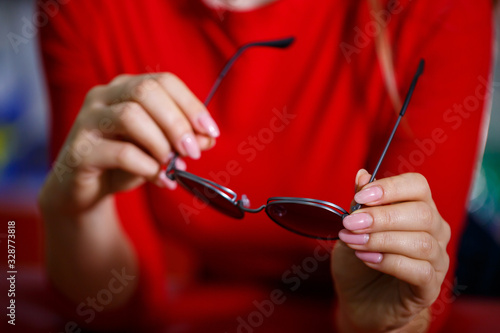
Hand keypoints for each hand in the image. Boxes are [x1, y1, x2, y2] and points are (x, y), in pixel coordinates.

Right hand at [40, 72, 219, 214]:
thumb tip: (208, 138)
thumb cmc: (125, 163)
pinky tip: (160, 178)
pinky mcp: (80, 151)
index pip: (164, 81)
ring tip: (172, 165)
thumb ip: (184, 140)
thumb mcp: (159, 148)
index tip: (211, 131)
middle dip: (177, 122)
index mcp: (125, 88)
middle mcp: (103, 96)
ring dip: (161, 143)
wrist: (84, 191)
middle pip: (145, 92)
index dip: (191, 104)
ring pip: (130, 116)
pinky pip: (120, 152)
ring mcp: (87, 121)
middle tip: (193, 151)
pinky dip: (147, 166)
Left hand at [331, 170, 450, 331]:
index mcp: (418, 207)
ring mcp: (436, 259)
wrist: (359, 299)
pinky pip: (419, 270)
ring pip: (421, 242)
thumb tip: (362, 175)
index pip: (417, 186)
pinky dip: (389, 262)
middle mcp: (434, 230)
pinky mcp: (430, 286)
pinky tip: (367, 259)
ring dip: (381, 239)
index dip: (390, 188)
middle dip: (381, 217)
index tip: (361, 196)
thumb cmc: (358, 259)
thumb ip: (360, 203)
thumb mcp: (352, 227)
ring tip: (353, 242)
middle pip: (422, 213)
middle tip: (350, 224)